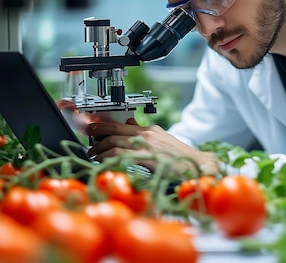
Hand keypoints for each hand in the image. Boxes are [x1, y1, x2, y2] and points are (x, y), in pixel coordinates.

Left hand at [85, 119, 218, 175]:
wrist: (198, 164)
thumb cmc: (180, 155)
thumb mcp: (162, 139)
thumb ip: (144, 131)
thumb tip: (129, 121)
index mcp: (149, 130)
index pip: (120, 124)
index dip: (102, 126)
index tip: (91, 128)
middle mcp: (146, 135)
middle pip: (114, 132)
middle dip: (96, 136)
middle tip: (87, 143)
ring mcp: (146, 146)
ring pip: (115, 143)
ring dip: (99, 150)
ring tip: (92, 156)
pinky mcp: (148, 159)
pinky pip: (122, 156)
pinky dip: (108, 158)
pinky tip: (103, 163)